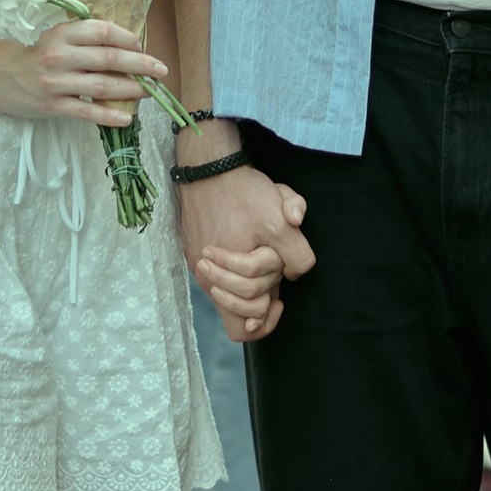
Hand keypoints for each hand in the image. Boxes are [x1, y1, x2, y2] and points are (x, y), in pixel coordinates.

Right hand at [0, 16, 165, 132]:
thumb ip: (84, 39)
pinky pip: (87, 111)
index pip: (102, 31)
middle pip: (108, 58)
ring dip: (131, 89)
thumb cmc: (35, 56)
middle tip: (160, 70)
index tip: (142, 46)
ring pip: (101, 85)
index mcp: (61, 33)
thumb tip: (127, 48)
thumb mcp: (55, 37)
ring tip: (149, 92)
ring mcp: (55, 82)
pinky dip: (109, 115)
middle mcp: (58, 55)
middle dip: (140, 64)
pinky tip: (126, 117)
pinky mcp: (51, 106)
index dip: (127, 38)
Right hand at [177, 159, 312, 336]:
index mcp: (228, 276)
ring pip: (226, 301)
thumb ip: (297, 253)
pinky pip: (216, 280)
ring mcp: (198, 268)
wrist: (209, 167)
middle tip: (271, 277)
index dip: (269, 314)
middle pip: (239, 316)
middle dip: (260, 299)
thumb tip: (295, 273)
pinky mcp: (193, 253)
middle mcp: (208, 278)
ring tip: (259, 268)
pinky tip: (244, 253)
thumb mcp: (280, 220)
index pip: (248, 323)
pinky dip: (233, 275)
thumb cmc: (243, 193)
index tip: (280, 298)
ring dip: (246, 289)